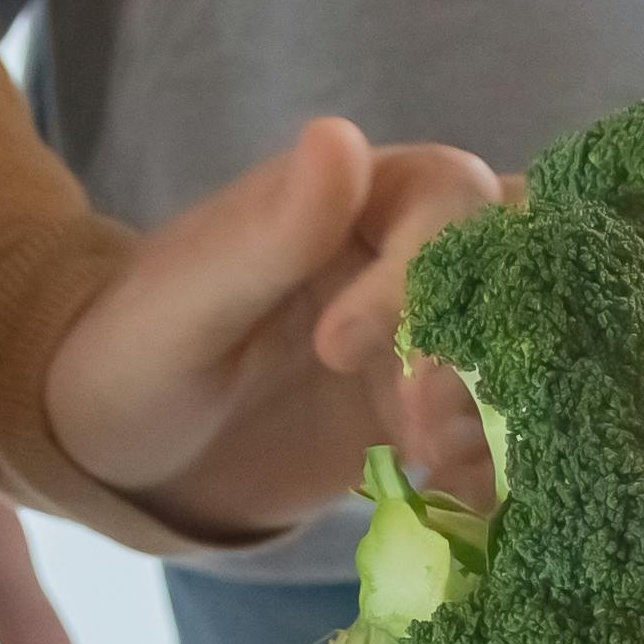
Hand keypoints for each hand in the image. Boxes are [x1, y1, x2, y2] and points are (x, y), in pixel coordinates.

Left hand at [43, 115, 506, 539]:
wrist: (119, 445)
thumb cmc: (131, 351)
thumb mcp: (186, 299)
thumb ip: (272, 234)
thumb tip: (339, 137)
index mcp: (355, 193)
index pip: (448, 198)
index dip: (421, 270)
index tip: (338, 348)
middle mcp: (412, 252)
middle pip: (516, 270)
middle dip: (489, 349)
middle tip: (421, 430)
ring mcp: (431, 335)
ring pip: (523, 351)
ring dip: (505, 413)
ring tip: (438, 473)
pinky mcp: (430, 411)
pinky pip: (498, 429)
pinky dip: (499, 466)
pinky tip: (459, 505)